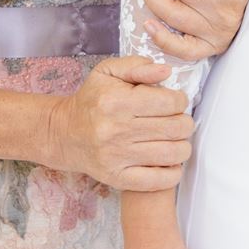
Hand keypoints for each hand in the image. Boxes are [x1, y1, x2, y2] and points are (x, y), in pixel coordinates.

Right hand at [47, 57, 191, 188]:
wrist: (64, 133)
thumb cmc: (91, 100)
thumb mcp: (108, 72)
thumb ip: (138, 66)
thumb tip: (166, 71)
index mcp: (117, 101)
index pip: (170, 102)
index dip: (180, 100)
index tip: (175, 102)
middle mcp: (116, 130)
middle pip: (175, 128)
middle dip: (184, 123)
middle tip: (178, 121)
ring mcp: (117, 156)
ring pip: (172, 154)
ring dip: (182, 146)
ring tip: (175, 140)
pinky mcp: (117, 178)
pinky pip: (157, 181)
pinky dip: (172, 173)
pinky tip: (170, 162)